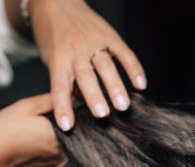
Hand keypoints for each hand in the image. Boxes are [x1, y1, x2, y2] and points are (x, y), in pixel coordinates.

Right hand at [0, 94, 66, 166]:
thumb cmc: (4, 131)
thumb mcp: (27, 107)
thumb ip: (52, 101)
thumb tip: (71, 96)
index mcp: (60, 136)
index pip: (77, 126)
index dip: (69, 119)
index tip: (59, 115)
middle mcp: (62, 155)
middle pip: (70, 139)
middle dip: (60, 131)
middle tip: (40, 126)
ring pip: (62, 152)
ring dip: (53, 144)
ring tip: (34, 138)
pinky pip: (52, 163)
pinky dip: (45, 156)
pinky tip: (32, 150)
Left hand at [29, 0, 146, 130]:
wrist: (56, 2)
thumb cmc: (53, 39)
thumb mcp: (52, 60)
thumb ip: (68, 82)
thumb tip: (82, 106)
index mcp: (58, 59)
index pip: (59, 87)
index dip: (63, 107)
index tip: (67, 126)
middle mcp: (75, 50)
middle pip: (86, 76)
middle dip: (95, 96)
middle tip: (103, 114)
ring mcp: (94, 42)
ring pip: (106, 66)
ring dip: (116, 87)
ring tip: (124, 106)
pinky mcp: (110, 35)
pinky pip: (124, 53)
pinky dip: (134, 68)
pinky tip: (141, 85)